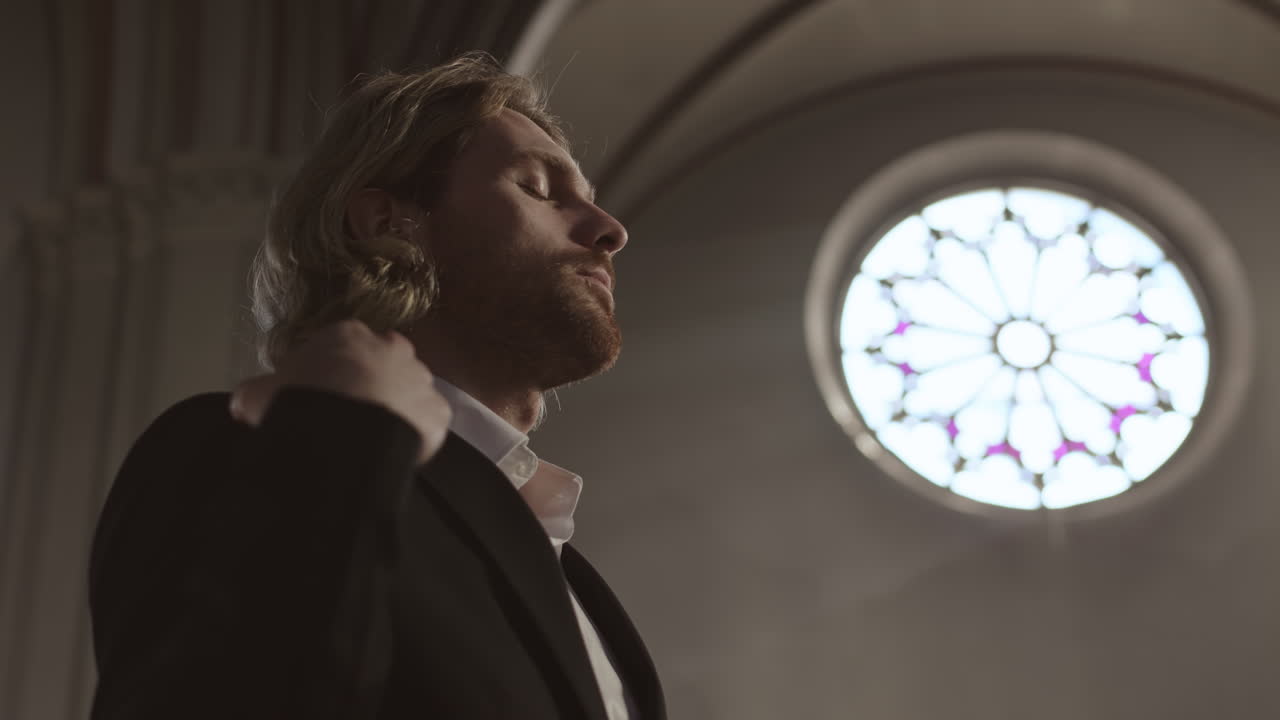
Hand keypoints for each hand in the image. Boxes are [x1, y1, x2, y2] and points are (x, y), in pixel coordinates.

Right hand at [230, 320, 451, 466]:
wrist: (342, 440)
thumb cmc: (299, 406)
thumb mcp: (260, 395)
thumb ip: (256, 391)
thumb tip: (244, 400)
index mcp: (348, 335)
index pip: (342, 346)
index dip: (331, 370)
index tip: (321, 393)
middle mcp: (392, 348)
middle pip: (382, 361)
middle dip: (369, 382)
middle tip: (349, 414)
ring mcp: (420, 378)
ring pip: (409, 389)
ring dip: (395, 406)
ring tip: (372, 436)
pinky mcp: (438, 412)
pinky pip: (428, 421)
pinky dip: (417, 433)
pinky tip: (395, 450)